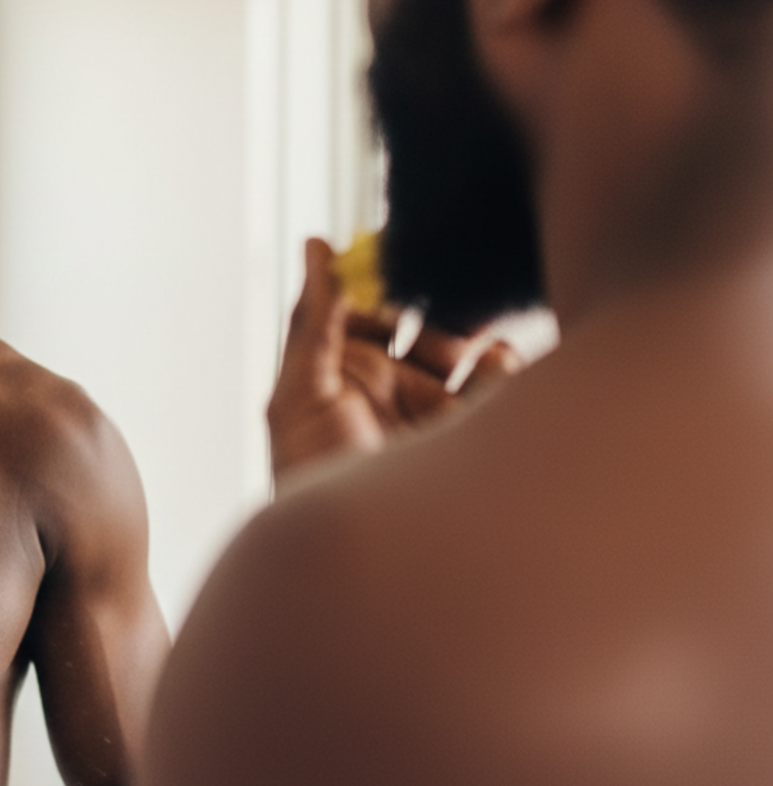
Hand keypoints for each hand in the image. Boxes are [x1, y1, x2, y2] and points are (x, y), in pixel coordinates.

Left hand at [266, 239, 520, 483]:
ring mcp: (437, 416)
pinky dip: (504, 370)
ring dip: (477, 345)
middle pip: (427, 329)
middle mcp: (393, 390)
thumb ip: (314, 319)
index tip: (408, 266)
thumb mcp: (300, 392)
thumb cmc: (312, 477)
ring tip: (475, 353)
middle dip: (444, 318)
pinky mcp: (473, 438)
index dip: (390, 289)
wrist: (360, 559)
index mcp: (347, 372)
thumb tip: (317, 245)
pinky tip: (498, 367)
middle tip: (449, 315)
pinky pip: (500, 389)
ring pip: (468, 356)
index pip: (373, 310)